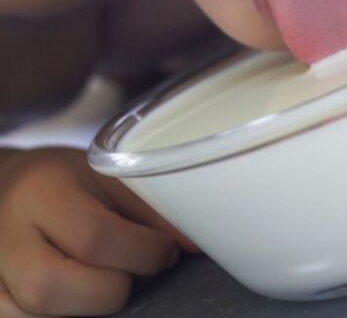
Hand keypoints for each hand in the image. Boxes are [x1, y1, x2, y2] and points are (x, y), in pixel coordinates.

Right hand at [0, 146, 199, 315]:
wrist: (4, 188)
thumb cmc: (61, 180)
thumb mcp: (103, 176)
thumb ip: (148, 208)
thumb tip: (195, 244)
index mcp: (41, 190)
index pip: (93, 237)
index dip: (141, 253)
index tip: (165, 251)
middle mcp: (7, 235)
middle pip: (53, 289)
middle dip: (110, 291)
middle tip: (133, 273)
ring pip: (36, 316)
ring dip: (86, 309)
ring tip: (105, 280)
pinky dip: (61, 316)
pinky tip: (78, 294)